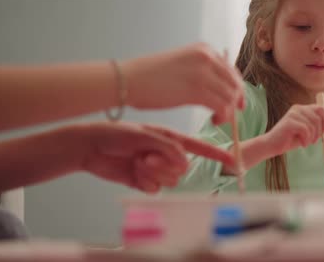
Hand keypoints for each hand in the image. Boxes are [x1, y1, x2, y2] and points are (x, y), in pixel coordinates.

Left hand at [76, 122, 235, 193]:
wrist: (90, 147)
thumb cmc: (117, 134)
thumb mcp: (145, 136)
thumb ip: (169, 148)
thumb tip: (185, 164)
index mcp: (171, 138)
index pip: (200, 147)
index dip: (217, 154)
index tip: (233, 160)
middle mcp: (166, 154)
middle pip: (183, 169)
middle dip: (166, 166)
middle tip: (147, 157)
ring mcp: (156, 168)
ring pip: (171, 181)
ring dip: (154, 174)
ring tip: (138, 162)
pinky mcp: (144, 181)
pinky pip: (156, 189)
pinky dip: (145, 183)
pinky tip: (133, 174)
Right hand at [123, 43, 244, 124]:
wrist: (127, 80)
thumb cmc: (149, 77)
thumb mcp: (181, 65)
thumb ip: (201, 71)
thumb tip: (218, 86)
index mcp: (204, 49)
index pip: (231, 70)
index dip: (237, 88)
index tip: (236, 102)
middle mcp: (207, 57)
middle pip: (234, 83)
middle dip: (236, 100)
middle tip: (231, 115)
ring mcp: (203, 72)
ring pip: (230, 96)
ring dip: (228, 111)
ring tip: (217, 119)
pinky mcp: (197, 90)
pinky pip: (222, 106)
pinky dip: (223, 116)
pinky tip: (213, 120)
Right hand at [264, 104, 323, 156]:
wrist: (272, 146)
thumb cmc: (290, 139)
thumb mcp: (306, 131)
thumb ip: (317, 124)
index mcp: (302, 109)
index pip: (320, 108)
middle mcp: (297, 108)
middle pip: (318, 116)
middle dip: (320, 130)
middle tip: (314, 141)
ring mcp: (293, 114)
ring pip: (313, 125)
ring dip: (312, 138)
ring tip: (305, 143)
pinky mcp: (289, 122)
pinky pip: (306, 130)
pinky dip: (306, 140)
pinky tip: (301, 144)